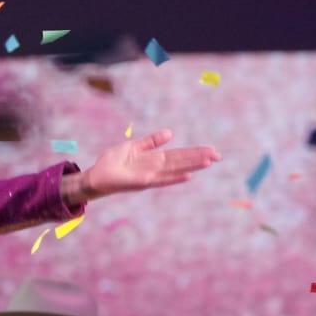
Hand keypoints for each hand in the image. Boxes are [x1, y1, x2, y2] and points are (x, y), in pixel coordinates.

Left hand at [78, 129, 219, 199]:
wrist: (96, 175)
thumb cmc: (113, 162)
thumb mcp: (133, 146)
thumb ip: (151, 141)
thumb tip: (170, 133)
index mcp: (153, 159)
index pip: (179, 154)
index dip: (195, 152)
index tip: (212, 150)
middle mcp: (155, 168)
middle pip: (181, 161)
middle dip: (199, 158)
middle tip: (219, 156)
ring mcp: (150, 176)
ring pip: (176, 170)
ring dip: (192, 166)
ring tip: (209, 163)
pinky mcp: (142, 182)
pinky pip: (161, 180)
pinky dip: (174, 178)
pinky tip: (188, 176)